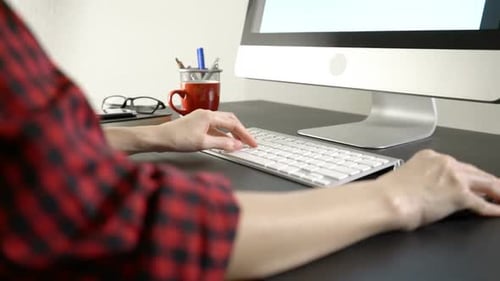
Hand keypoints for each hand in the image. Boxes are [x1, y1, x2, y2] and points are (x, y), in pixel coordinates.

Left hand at [152, 109, 256, 151]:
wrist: (160, 138)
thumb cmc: (177, 138)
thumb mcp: (203, 143)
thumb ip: (222, 144)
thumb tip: (236, 145)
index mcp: (209, 116)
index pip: (233, 124)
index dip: (245, 135)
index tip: (252, 143)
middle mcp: (206, 114)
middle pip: (230, 121)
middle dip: (241, 131)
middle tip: (249, 142)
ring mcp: (201, 119)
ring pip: (222, 124)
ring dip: (231, 133)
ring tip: (238, 143)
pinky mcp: (197, 124)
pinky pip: (215, 128)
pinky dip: (222, 135)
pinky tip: (224, 143)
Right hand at [376, 149, 499, 230]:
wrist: (387, 200)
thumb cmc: (388, 193)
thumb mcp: (406, 177)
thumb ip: (422, 179)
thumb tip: (428, 192)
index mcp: (429, 157)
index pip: (456, 165)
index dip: (467, 175)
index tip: (472, 180)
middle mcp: (444, 163)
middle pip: (474, 172)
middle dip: (486, 181)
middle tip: (496, 188)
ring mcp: (454, 178)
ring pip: (484, 183)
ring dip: (497, 192)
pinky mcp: (459, 195)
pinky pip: (481, 203)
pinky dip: (492, 209)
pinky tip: (497, 211)